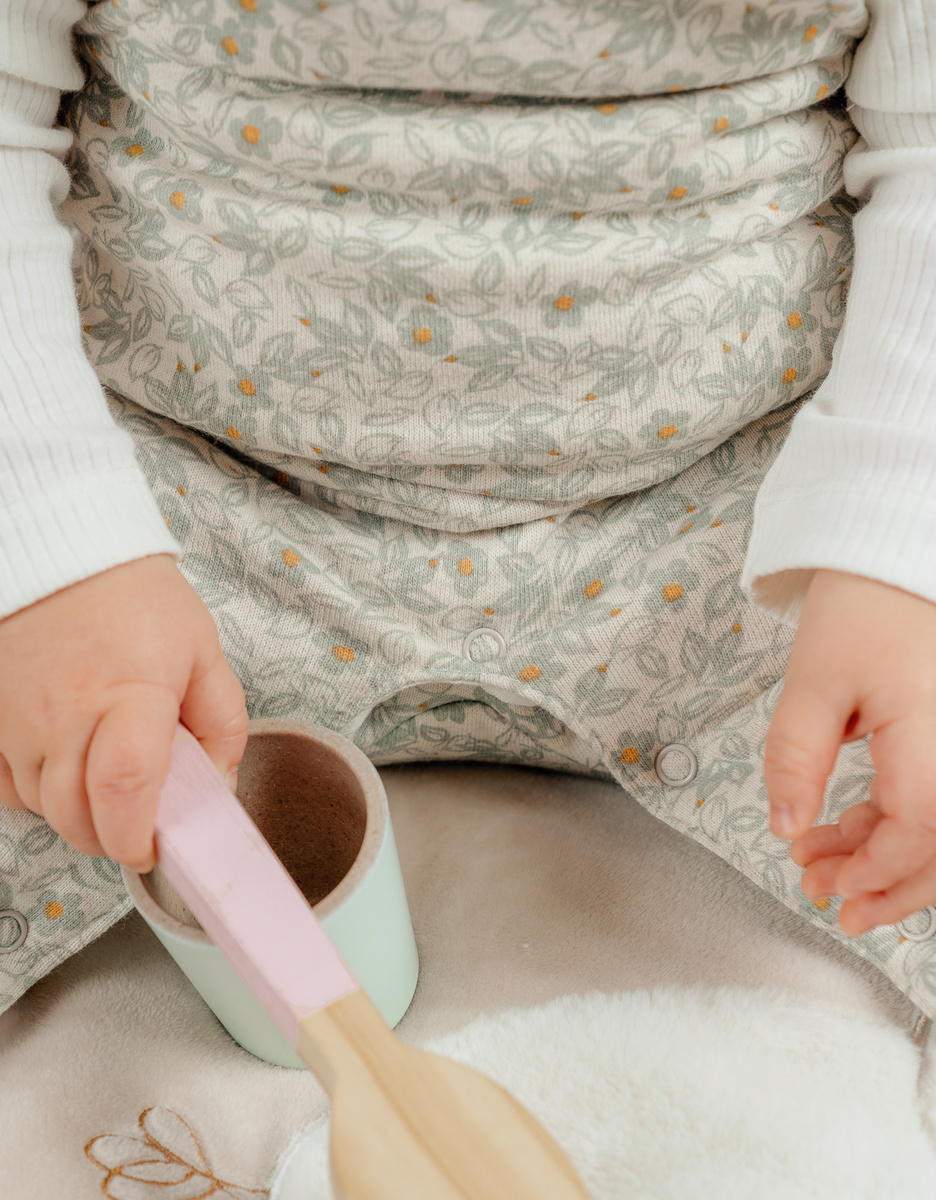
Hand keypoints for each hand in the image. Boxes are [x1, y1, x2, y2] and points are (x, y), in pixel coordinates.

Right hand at [0, 555, 248, 871]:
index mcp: (131, 694)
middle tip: (138, 823)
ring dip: (77, 813)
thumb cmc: (139, 602)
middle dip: (111, 837)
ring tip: (108, 783)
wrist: (66, 553)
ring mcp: (17, 719)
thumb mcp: (203, 653)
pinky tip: (66, 765)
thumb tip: (220, 786)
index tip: (155, 847)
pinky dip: (36, 792)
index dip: (137, 835)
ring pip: (41, 805)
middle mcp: (65, 714)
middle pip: (76, 815)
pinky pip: (7, 785)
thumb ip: (222, 724)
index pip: (125, 788)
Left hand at [764, 569, 935, 935]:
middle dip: (884, 885)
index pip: (917, 833)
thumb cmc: (864, 606)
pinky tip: (849, 827)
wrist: (896, 555)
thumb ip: (795, 760)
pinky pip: (935, 796)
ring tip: (824, 868)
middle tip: (828, 901)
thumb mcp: (812, 683)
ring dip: (886, 858)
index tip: (823, 885)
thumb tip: (785, 827)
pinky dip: (896, 821)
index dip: (871, 871)